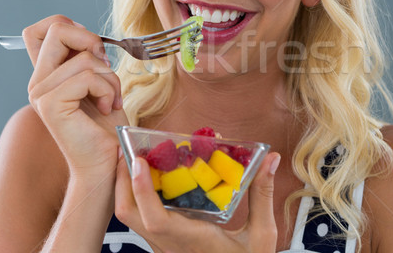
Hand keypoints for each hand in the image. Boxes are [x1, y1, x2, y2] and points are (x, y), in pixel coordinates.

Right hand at [24, 15, 127, 182]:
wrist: (107, 162)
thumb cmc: (106, 126)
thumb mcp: (98, 82)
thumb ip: (85, 58)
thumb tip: (88, 36)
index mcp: (47, 74)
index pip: (38, 30)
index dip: (68, 25)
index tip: (91, 47)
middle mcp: (38, 82)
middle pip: (57, 29)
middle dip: (91, 40)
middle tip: (105, 66)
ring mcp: (41, 93)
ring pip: (82, 57)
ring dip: (110, 76)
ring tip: (111, 99)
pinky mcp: (51, 105)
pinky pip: (86, 77)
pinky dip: (108, 90)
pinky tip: (108, 108)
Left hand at [114, 152, 280, 252]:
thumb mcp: (262, 236)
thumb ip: (262, 195)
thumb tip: (270, 160)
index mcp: (192, 241)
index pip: (154, 219)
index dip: (141, 189)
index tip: (140, 161)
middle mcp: (170, 246)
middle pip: (128, 215)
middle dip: (122, 180)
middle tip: (128, 150)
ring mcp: (164, 247)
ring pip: (131, 218)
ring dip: (128, 187)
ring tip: (137, 159)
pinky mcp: (165, 246)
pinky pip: (142, 220)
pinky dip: (140, 196)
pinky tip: (152, 180)